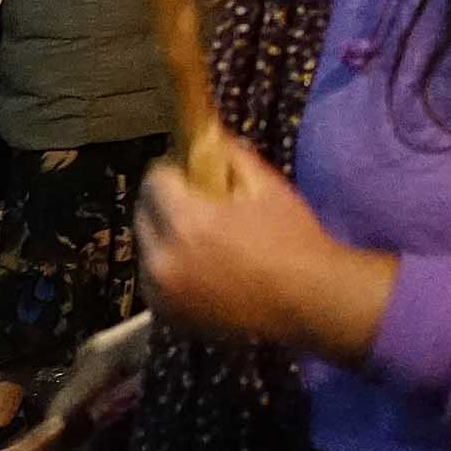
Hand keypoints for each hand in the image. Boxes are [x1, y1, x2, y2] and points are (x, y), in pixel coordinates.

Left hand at [136, 140, 395, 362]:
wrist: (307, 301)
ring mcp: (161, 292)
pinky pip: (155, 279)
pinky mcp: (167, 315)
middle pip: (142, 212)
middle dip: (165, 201)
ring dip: (165, 236)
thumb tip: (206, 135)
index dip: (173, 170)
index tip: (192, 172)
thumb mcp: (269, 187)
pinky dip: (171, 268)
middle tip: (197, 203)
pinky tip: (202, 268)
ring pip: (147, 247)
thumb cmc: (293, 240)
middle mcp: (162, 258)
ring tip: (200, 239)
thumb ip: (231, 157)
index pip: (154, 179)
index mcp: (187, 222)